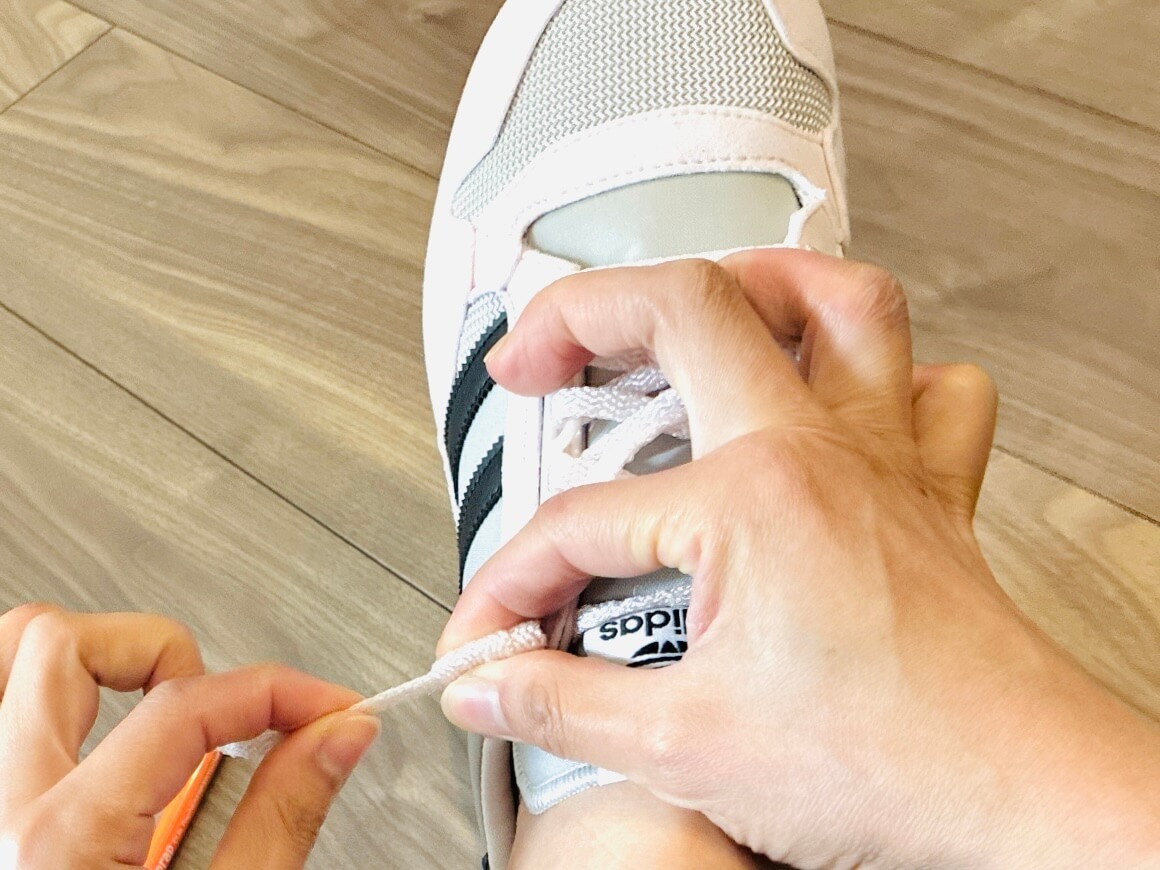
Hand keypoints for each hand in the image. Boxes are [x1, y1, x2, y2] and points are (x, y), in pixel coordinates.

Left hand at [0, 605, 378, 867]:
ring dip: (92, 656)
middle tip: (221, 700)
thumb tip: (336, 736)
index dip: (277, 690)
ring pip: (13, 657)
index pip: (184, 707)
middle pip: (65, 644)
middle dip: (164, 649)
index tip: (324, 706)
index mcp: (63, 840)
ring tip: (153, 695)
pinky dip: (45, 693)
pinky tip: (95, 729)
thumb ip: (280, 821)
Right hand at [439, 251, 1159, 867]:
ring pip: (840, 303)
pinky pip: (931, 388)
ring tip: (688, 300)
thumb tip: (491, 685)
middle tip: (532, 356)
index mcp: (749, 501)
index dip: (512, 578)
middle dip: (581, 313)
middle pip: (688, 310)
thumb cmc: (894, 767)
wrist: (1022, 797)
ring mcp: (881, 460)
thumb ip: (564, 706)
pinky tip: (836, 391)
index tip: (490, 633)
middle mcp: (818, 452)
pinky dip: (885, 370)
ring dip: (755, 279)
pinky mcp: (929, 491)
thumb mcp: (687, 748)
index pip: (583, 520)